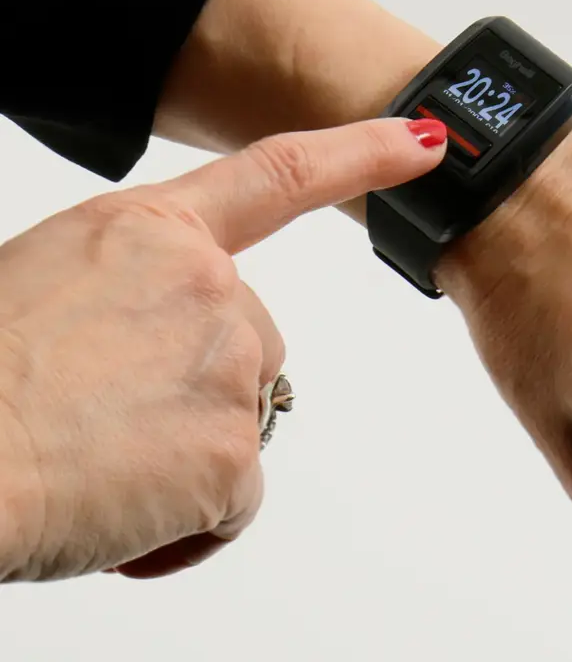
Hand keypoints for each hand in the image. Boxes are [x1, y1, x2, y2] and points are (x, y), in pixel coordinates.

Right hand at [0, 118, 445, 581]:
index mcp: (153, 231)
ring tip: (100, 459)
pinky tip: (121, 509)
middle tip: (107, 415)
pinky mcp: (234, 453)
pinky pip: (236, 497)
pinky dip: (189, 518)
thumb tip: (167, 350)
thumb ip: (139, 295)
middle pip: (252, 343)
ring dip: (188, 451)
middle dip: (199, 385)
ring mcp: (230, 367)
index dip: (364, 153)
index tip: (426, 143)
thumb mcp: (55, 286)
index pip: (283, 175)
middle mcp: (209, 286)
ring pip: (242, 419)